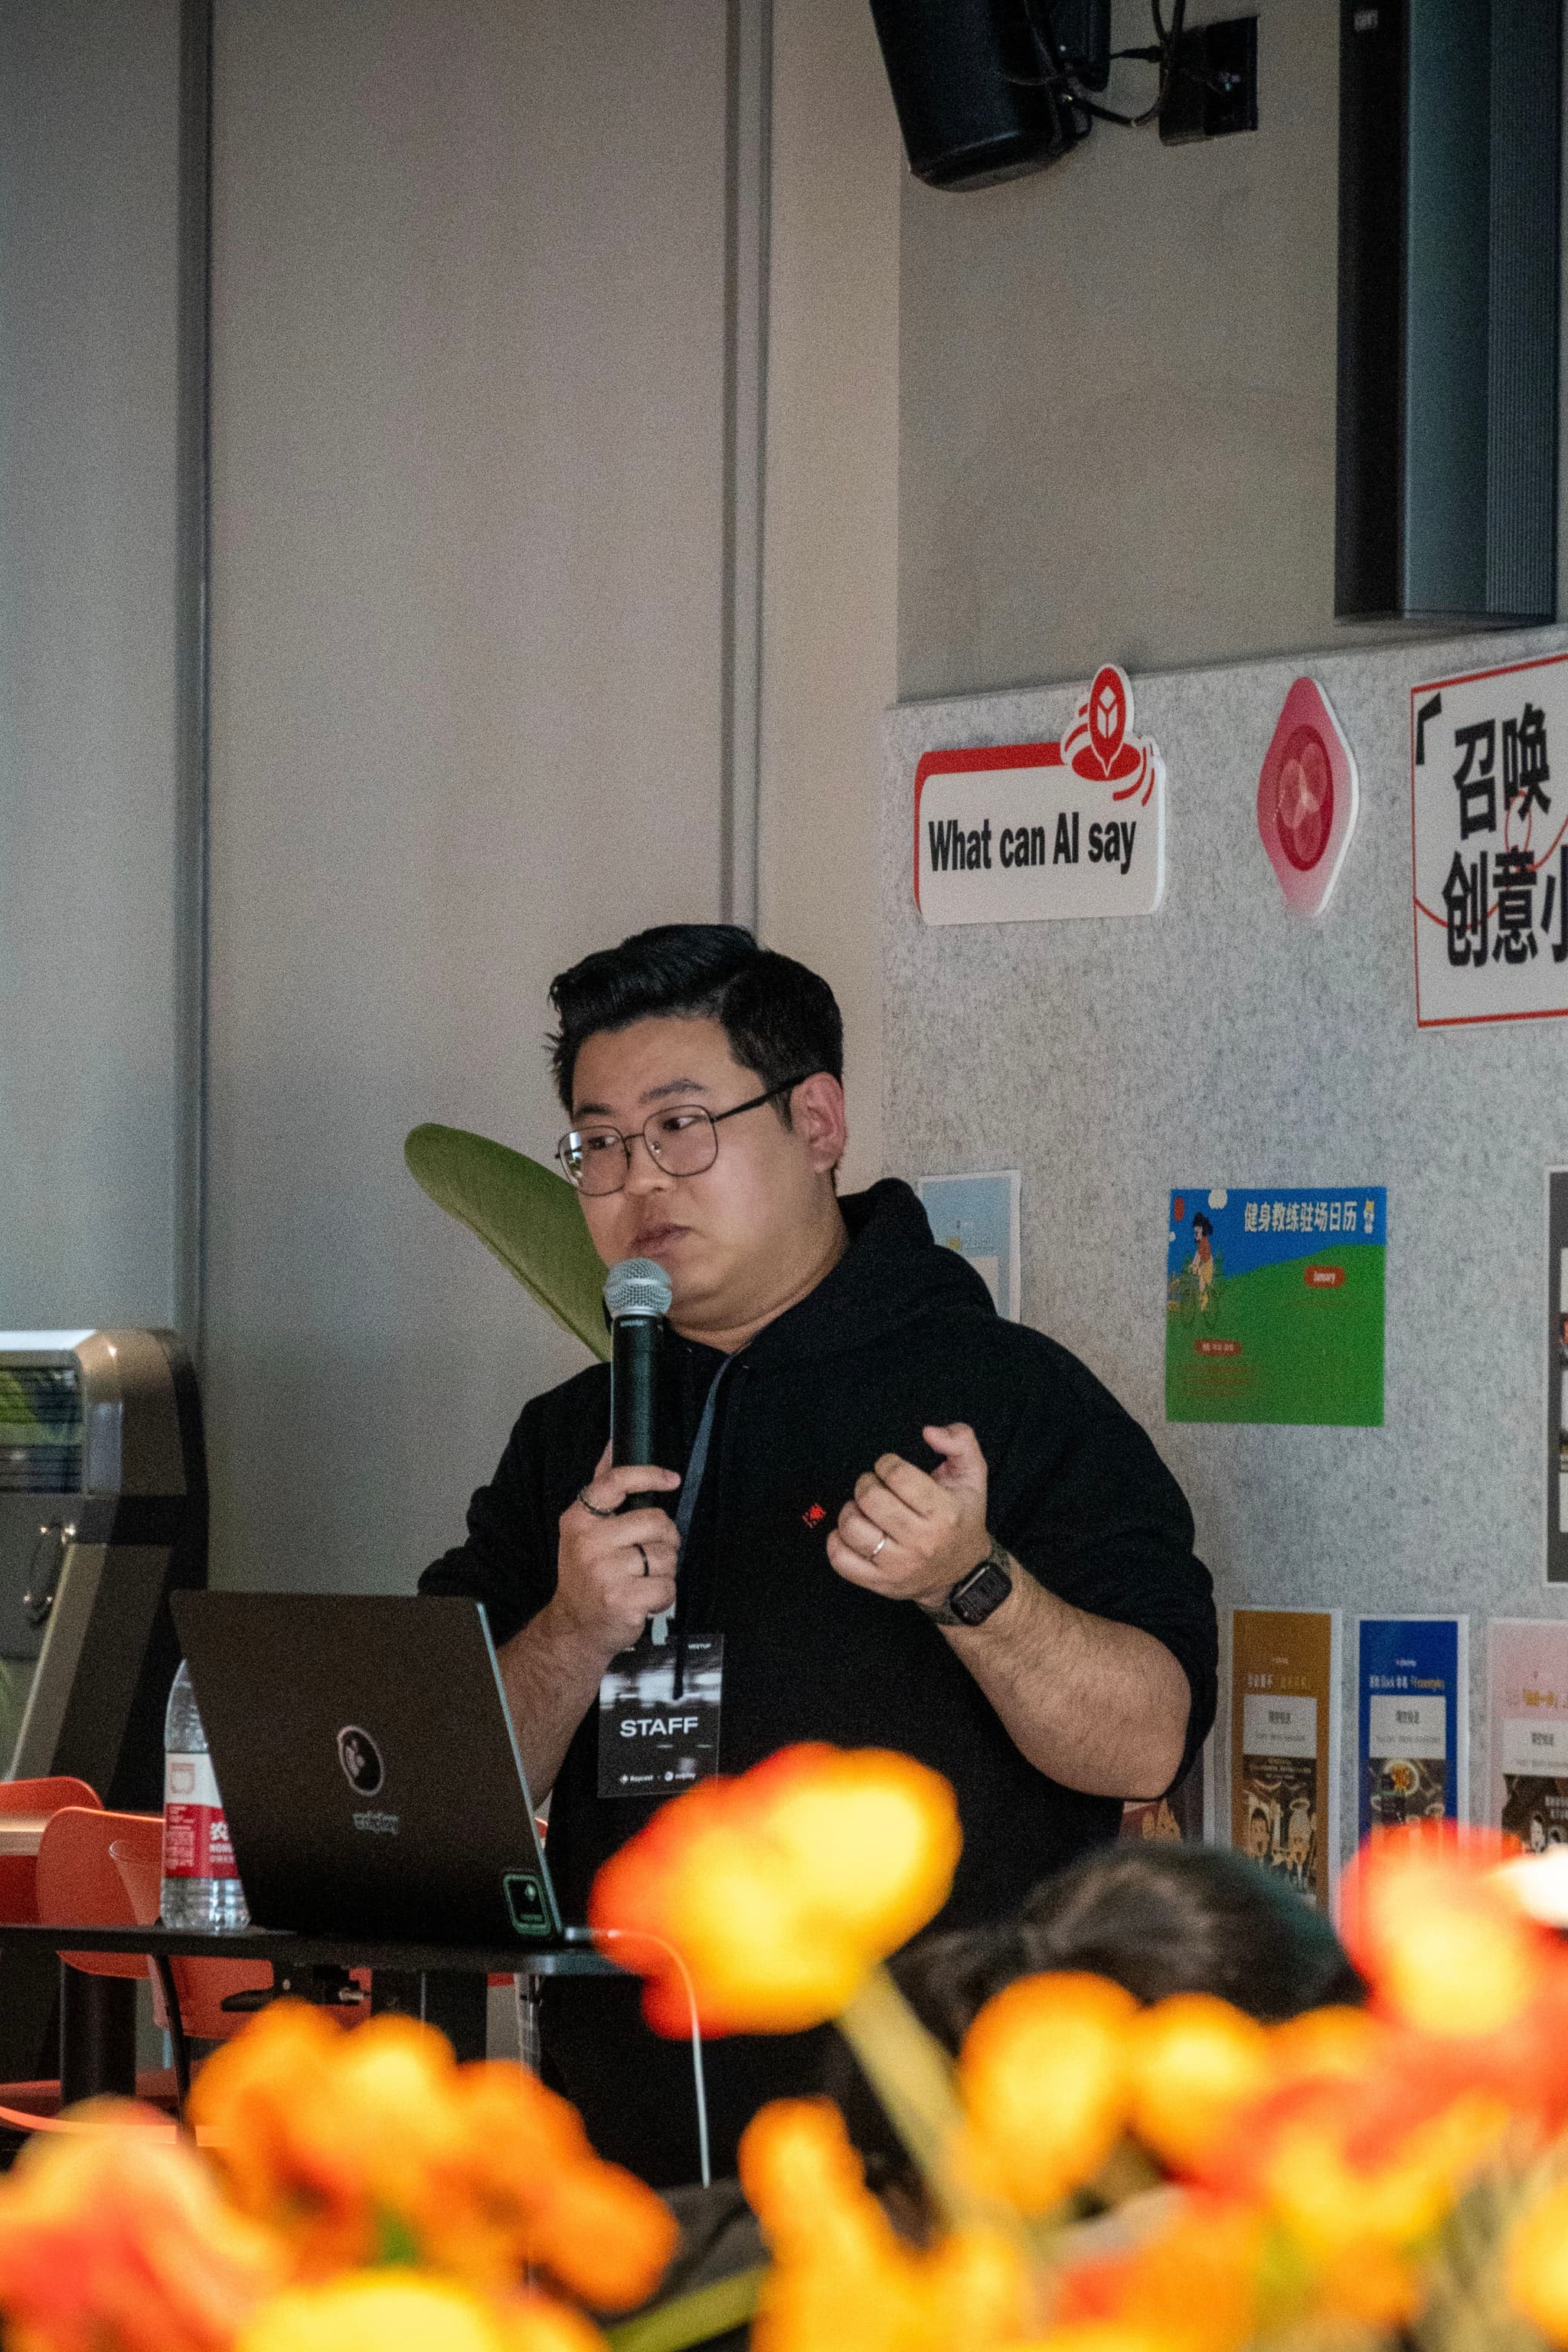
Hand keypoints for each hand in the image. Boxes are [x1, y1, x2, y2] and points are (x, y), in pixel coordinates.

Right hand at [545, 1445, 680, 1661]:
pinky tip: (646, 1599)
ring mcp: (605, 1572)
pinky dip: (665, 1595)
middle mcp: (589, 1543)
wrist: (575, 1627)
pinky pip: (667, 1586)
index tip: (671, 1479)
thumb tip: (613, 1444)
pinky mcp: (623, 1599)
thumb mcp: (585, 1529)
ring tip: (643, 1579)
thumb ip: (603, 1488)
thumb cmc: (586, 1574)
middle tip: (650, 1554)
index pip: (615, 1483)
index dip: (649, 1475)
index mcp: (579, 1520)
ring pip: (665, 1555)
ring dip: (664, 1570)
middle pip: (655, 1521)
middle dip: (664, 1539)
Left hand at [826, 1422, 991, 1611]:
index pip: (898, 1476)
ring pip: (852, 1528)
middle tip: (874, 1485)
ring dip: (851, 1510)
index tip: (888, 1467)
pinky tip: (851, 1531)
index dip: (886, 1463)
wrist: (962, 1573)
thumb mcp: (973, 1475)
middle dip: (866, 1483)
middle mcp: (921, 1542)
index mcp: (943, 1512)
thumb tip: (929, 1432)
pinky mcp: (880, 1583)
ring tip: (864, 1509)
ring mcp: (898, 1566)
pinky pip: (841, 1560)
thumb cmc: (962, 1518)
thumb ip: (961, 1441)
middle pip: (870, 1499)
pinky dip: (837, 1541)